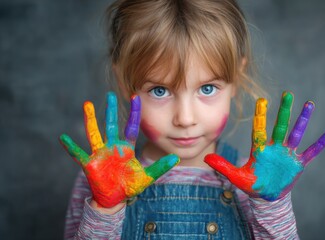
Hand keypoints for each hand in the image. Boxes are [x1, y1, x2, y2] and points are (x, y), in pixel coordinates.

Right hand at [60, 92, 178, 207]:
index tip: (136, 97)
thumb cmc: (130, 186)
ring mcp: (100, 154)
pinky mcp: (90, 164)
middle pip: (112, 125)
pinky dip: (71, 147)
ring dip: (90, 119)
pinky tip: (63, 137)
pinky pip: (79, 154)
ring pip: (94, 133)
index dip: (134, 113)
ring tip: (87, 104)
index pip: (131, 127)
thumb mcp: (147, 177)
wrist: (115, 199)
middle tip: (111, 94)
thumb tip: (177, 158)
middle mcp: (112, 147)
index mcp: (126, 148)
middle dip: (111, 110)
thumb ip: (161, 167)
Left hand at [204, 91, 324, 200]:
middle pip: (280, 126)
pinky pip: (310, 153)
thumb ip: (223, 166)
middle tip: (287, 93)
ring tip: (309, 105)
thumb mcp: (237, 176)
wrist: (266, 196)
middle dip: (284, 111)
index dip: (261, 116)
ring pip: (296, 134)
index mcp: (260, 150)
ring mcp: (287, 154)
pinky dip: (318, 145)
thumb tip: (206, 156)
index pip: (260, 130)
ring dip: (303, 121)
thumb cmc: (251, 184)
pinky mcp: (297, 164)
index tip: (261, 100)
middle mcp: (275, 148)